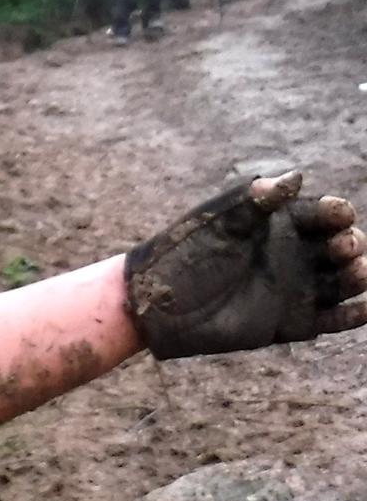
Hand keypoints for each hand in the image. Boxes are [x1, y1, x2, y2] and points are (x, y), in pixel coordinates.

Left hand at [125, 174, 366, 358]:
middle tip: (342, 248)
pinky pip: (333, 319)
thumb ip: (254, 201)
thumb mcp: (218, 224)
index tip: (338, 216)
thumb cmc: (183, 254)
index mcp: (282, 224)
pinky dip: (353, 316)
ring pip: (343, 281)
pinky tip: (364, 309)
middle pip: (342, 246)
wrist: (156, 304)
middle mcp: (297, 254)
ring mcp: (298, 288)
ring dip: (357, 276)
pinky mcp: (293, 322)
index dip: (335, 213)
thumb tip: (295, 177)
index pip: (322, 214)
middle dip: (350, 244)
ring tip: (356, 273)